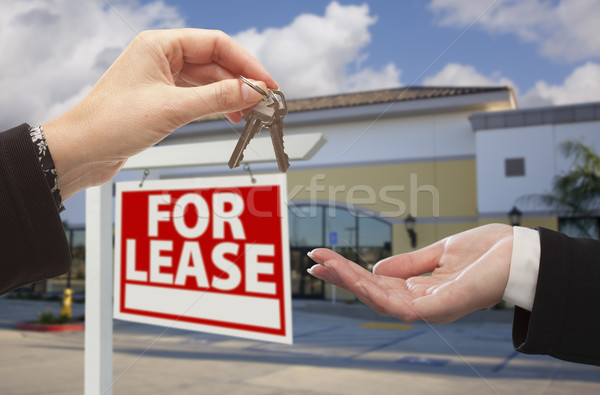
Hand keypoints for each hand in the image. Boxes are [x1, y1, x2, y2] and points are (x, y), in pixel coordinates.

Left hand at [43, 28, 275, 198]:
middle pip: (214, 62)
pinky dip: (216, 106)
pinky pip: (197, 97)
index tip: (266, 83)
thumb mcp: (172, 109)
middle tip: (263, 102)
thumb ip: (217, 98)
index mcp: (160, 45)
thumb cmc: (110, 123)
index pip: (216, 44)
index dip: (246, 63)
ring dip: (230, 96)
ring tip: (250, 113)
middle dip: (241, 81)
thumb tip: (252, 91)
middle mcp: (161, 58)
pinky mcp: (161, 100)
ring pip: (208, 81)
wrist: (81, 152)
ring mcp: (161, 79)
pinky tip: (229, 116)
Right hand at [307, 224, 512, 322]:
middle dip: (341, 277)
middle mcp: (422, 302)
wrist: (522, 253)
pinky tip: (357, 279)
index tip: (324, 258)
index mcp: (421, 289)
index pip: (377, 284)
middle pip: (372, 293)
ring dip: (351, 283)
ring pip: (380, 300)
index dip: (350, 272)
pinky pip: (401, 306)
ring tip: (325, 265)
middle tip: (313, 260)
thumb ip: (410, 264)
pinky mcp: (441, 307)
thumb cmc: (488, 253)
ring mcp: (431, 307)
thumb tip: (377, 270)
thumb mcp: (440, 253)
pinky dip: (375, 293)